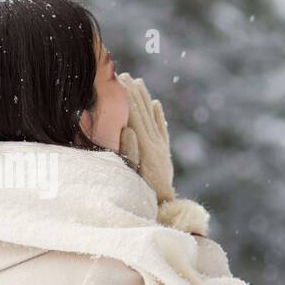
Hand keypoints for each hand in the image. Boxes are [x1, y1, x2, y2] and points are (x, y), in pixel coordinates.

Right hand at [117, 72, 174, 203]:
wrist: (163, 208)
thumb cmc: (142, 194)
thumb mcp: (131, 174)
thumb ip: (128, 151)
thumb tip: (128, 129)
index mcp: (145, 147)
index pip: (134, 116)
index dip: (127, 98)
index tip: (119, 81)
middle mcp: (155, 144)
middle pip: (144, 113)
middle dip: (134, 93)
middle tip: (126, 75)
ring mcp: (161, 148)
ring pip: (153, 118)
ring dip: (145, 99)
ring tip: (139, 83)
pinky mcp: (165, 154)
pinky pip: (162, 130)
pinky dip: (159, 116)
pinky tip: (157, 104)